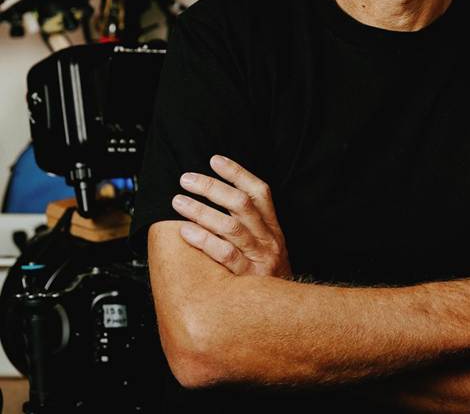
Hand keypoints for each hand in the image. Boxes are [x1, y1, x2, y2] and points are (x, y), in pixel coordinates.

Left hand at [171, 155, 291, 279]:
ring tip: (178, 202)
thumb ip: (251, 225)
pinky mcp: (248, 278)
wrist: (286, 313)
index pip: (259, 191)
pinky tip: (186, 231)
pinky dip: (204, 240)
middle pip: (241, 204)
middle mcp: (268, 239)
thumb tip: (219, 198)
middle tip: (187, 179)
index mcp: (273, 227)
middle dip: (212, 188)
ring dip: (201, 211)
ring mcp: (259, 258)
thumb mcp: (269, 246)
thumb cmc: (269, 277)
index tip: (215, 160)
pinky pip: (224, 255)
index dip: (237, 173)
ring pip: (230, 226)